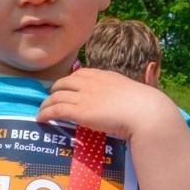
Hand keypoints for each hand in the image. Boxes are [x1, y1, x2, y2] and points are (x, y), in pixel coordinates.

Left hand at [38, 68, 183, 143]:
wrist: (146, 112)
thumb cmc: (146, 105)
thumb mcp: (134, 91)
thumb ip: (128, 88)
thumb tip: (148, 71)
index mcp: (104, 76)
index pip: (80, 74)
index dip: (69, 81)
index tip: (65, 88)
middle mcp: (91, 83)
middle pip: (64, 82)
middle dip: (55, 90)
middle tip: (51, 99)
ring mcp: (84, 96)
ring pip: (56, 96)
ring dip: (46, 104)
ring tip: (42, 111)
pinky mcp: (79, 111)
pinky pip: (55, 110)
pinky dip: (45, 113)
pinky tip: (41, 118)